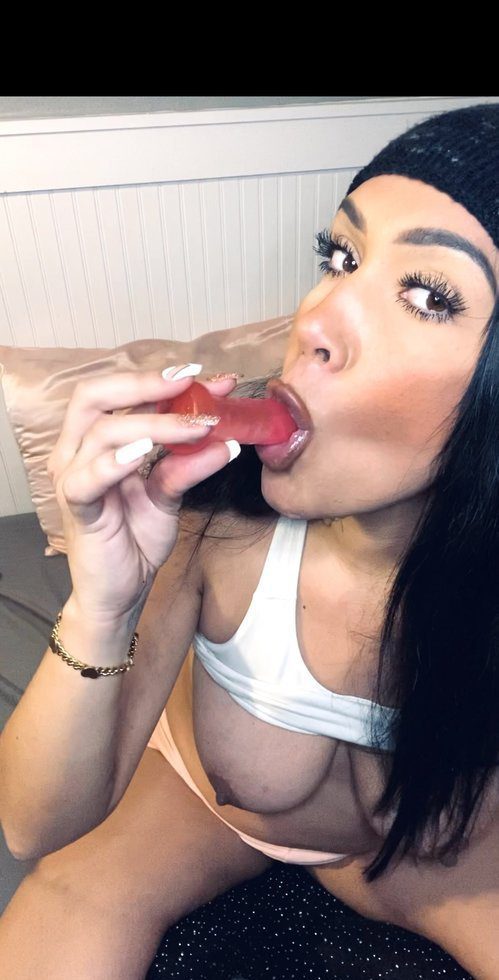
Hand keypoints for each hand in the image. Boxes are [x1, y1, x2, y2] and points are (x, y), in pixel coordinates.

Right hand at [47, 367, 238, 623]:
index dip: (157, 378)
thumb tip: (226, 438)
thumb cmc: (136, 538)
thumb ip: (187, 463)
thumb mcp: (169, 494)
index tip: (203, 374)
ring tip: (198, 425)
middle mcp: (76, 452)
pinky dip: (117, 461)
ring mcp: (72, 478)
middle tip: (191, 383)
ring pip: (103, 432)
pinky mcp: (76, 508)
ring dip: (155, 424)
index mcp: (95, 441)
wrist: (121, 591)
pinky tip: (145, 453)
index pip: (118, 393)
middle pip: (95, 396)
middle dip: (145, 384)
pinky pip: (89, 478)